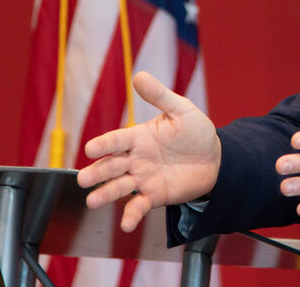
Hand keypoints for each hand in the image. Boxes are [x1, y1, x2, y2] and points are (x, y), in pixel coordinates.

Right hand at [76, 71, 221, 231]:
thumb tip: (139, 75)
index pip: (117, 140)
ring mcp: (143, 178)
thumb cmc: (196, 131)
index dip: (104, 144)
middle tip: (83, 179)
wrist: (216, 158)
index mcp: (138, 137)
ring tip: (92, 201)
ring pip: (119, 187)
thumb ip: (159, 96)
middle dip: (97, 172)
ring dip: (106, 194)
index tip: (91, 148)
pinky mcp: (155, 195)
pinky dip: (131, 215)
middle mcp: (136, 159)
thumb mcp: (181, 110)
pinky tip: (126, 224)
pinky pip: (139, 206)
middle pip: (112, 166)